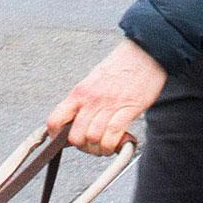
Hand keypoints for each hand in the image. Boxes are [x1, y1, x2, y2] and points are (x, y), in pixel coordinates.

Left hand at [48, 37, 166, 153]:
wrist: (146, 53)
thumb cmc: (122, 65)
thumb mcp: (94, 79)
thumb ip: (84, 100)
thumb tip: (76, 119)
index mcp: (80, 92)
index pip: (56, 119)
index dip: (56, 136)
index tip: (63, 141)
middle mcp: (91, 99)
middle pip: (76, 136)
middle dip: (84, 147)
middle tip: (92, 146)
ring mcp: (109, 105)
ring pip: (94, 139)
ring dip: (100, 149)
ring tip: (106, 147)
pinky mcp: (128, 109)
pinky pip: (113, 135)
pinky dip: (113, 145)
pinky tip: (118, 143)